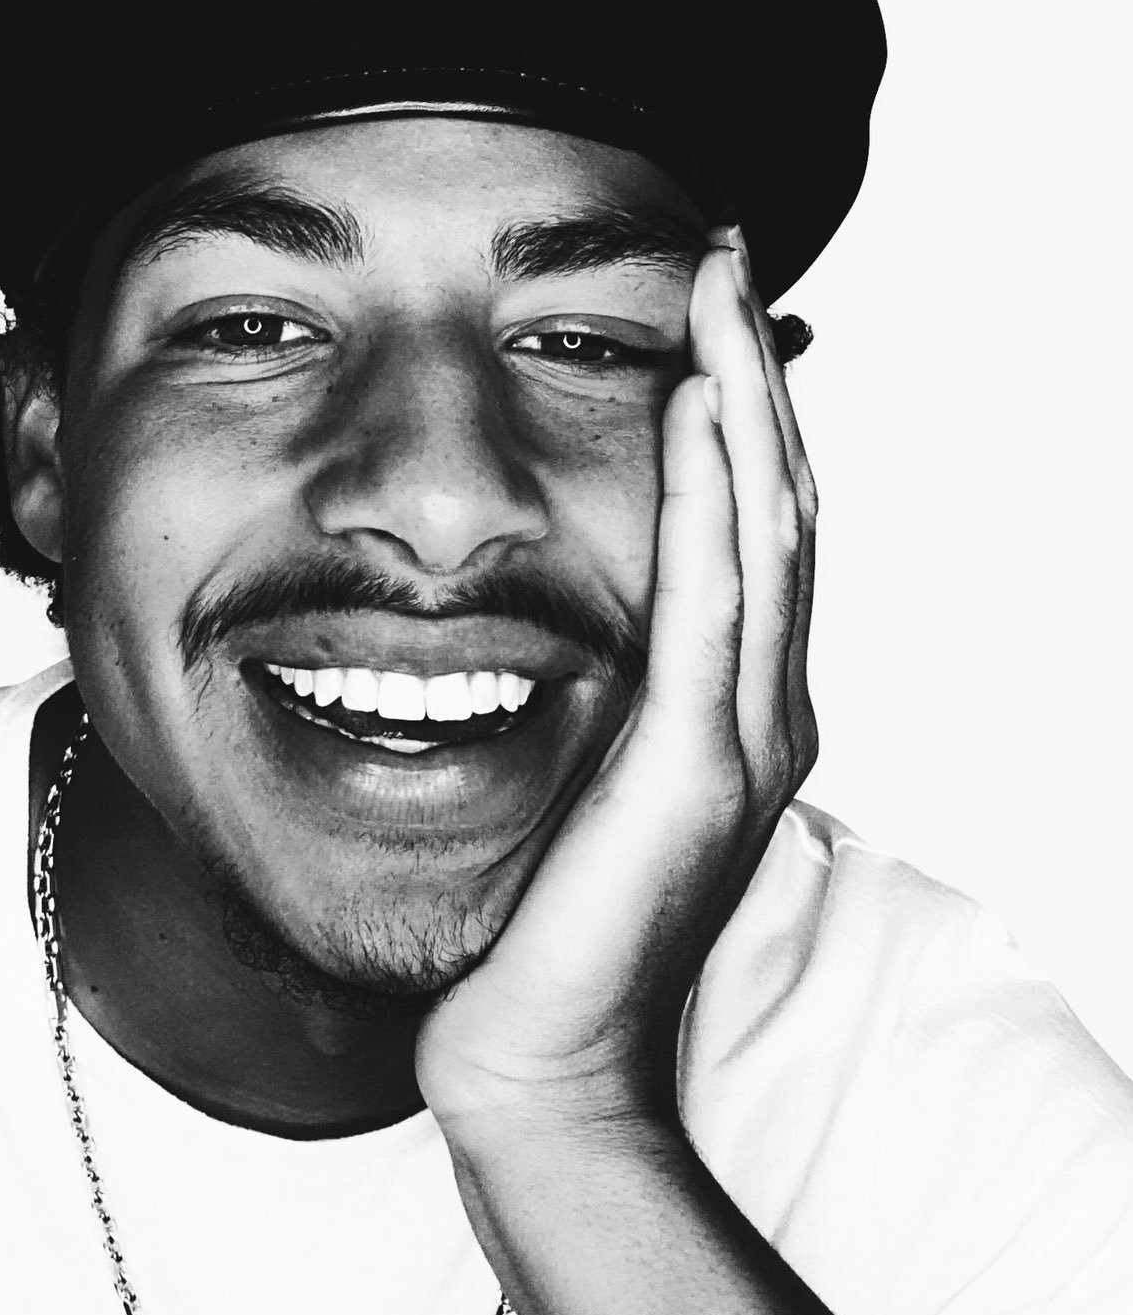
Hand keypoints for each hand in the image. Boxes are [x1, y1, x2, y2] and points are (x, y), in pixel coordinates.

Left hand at [417, 229, 818, 1137]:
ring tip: (717, 289)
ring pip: (763, 530)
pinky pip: (712, 601)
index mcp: (732, 706)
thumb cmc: (538, 927)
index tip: (701, 307)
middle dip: (750, 372)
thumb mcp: (573, 778)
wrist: (538, 1058)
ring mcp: (744, 737)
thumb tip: (543, 615)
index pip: (747, 526)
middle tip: (725, 256)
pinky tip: (692, 408)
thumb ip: (592, 694)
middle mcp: (761, 708)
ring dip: (741, 399)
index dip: (736, 411)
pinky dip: (706, 497)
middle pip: (775, 503)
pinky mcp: (698, 768)